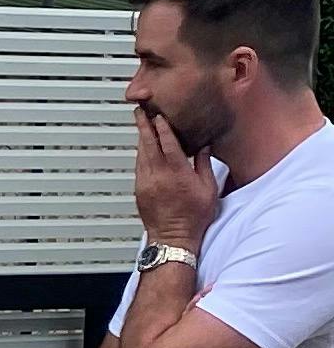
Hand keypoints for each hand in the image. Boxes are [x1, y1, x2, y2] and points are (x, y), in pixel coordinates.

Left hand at [130, 101, 218, 255]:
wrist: (173, 237)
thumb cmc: (193, 217)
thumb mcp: (208, 189)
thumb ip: (204, 165)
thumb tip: (203, 146)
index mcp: (177, 173)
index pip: (167, 143)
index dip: (162, 126)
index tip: (158, 114)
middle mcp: (158, 175)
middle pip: (147, 143)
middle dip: (143, 125)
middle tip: (139, 110)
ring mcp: (146, 182)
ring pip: (140, 153)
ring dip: (141, 137)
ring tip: (140, 123)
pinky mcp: (139, 189)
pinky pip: (138, 165)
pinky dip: (140, 153)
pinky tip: (143, 147)